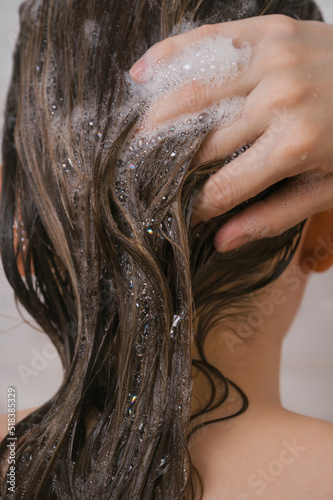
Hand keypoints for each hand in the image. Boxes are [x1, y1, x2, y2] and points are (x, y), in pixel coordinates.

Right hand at [130, 15, 332, 251]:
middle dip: (164, 168)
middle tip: (139, 182)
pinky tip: (140, 75)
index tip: (176, 216)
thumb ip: (274, 215)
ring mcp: (271, 60)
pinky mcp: (269, 30)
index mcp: (293, 147)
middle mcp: (277, 101)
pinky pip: (206, 41)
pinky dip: (169, 58)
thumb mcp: (327, 190)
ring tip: (133, 141)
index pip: (221, 188)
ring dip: (154, 121)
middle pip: (198, 142)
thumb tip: (222, 241)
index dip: (194, 208)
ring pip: (191, 93)